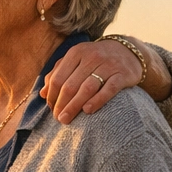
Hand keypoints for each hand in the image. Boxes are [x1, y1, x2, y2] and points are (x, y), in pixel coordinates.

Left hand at [43, 37, 169, 123]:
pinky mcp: (123, 74)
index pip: (58, 78)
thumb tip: (42, 93)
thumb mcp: (76, 60)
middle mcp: (92, 57)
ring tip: (66, 119)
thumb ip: (58, 73)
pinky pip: (109, 89)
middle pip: (71, 85)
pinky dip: (97, 100)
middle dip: (61, 104)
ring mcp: (108, 65)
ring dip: (74, 106)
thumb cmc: (96, 60)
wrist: (129, 52)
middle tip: (58, 118)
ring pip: (87, 88)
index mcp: (76, 53)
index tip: (50, 109)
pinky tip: (87, 111)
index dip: (52, 95)